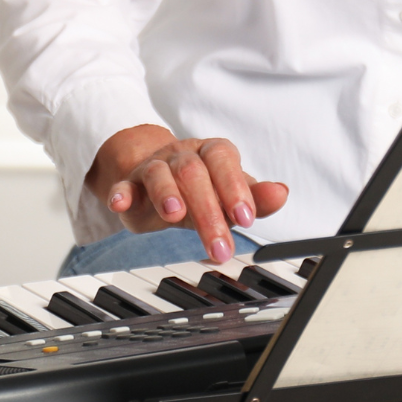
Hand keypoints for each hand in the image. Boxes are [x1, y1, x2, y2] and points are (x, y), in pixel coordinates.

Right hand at [85, 123, 288, 263]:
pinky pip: (125, 185)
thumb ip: (255, 197)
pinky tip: (120, 204)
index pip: (223, 160)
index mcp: (210, 153)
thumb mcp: (229, 193)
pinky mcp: (131, 184)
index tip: (246, 218)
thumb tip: (281, 193)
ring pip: (159, 174)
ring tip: (174, 216)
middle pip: (193, 174)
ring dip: (167, 193)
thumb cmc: (201, 187)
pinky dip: (121, 193)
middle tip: (220, 248)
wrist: (155, 175)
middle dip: (208, 211)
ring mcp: (155, 167)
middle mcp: (182, 156)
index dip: (234, 186)